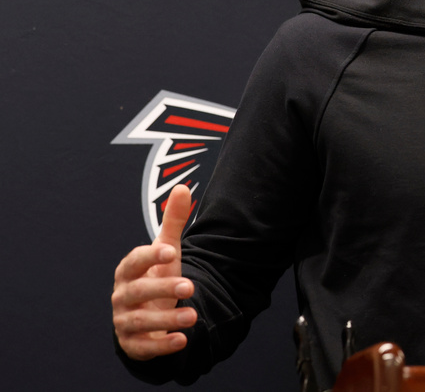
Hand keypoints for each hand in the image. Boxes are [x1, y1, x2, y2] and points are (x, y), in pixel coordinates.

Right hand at [111, 184, 196, 359]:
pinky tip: (182, 340)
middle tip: (190, 286)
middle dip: (162, 289)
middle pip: (137, 291)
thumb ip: (172, 222)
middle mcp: (123, 296)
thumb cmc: (155, 278)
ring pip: (140, 321)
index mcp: (129, 271)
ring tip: (193, 316)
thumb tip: (182, 186)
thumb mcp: (165, 252)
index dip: (150, 256)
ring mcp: (125, 321)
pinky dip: (161, 345)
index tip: (171, 251)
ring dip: (166, 319)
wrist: (147, 315)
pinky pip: (144, 346)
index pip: (134, 261)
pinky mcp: (133, 343)